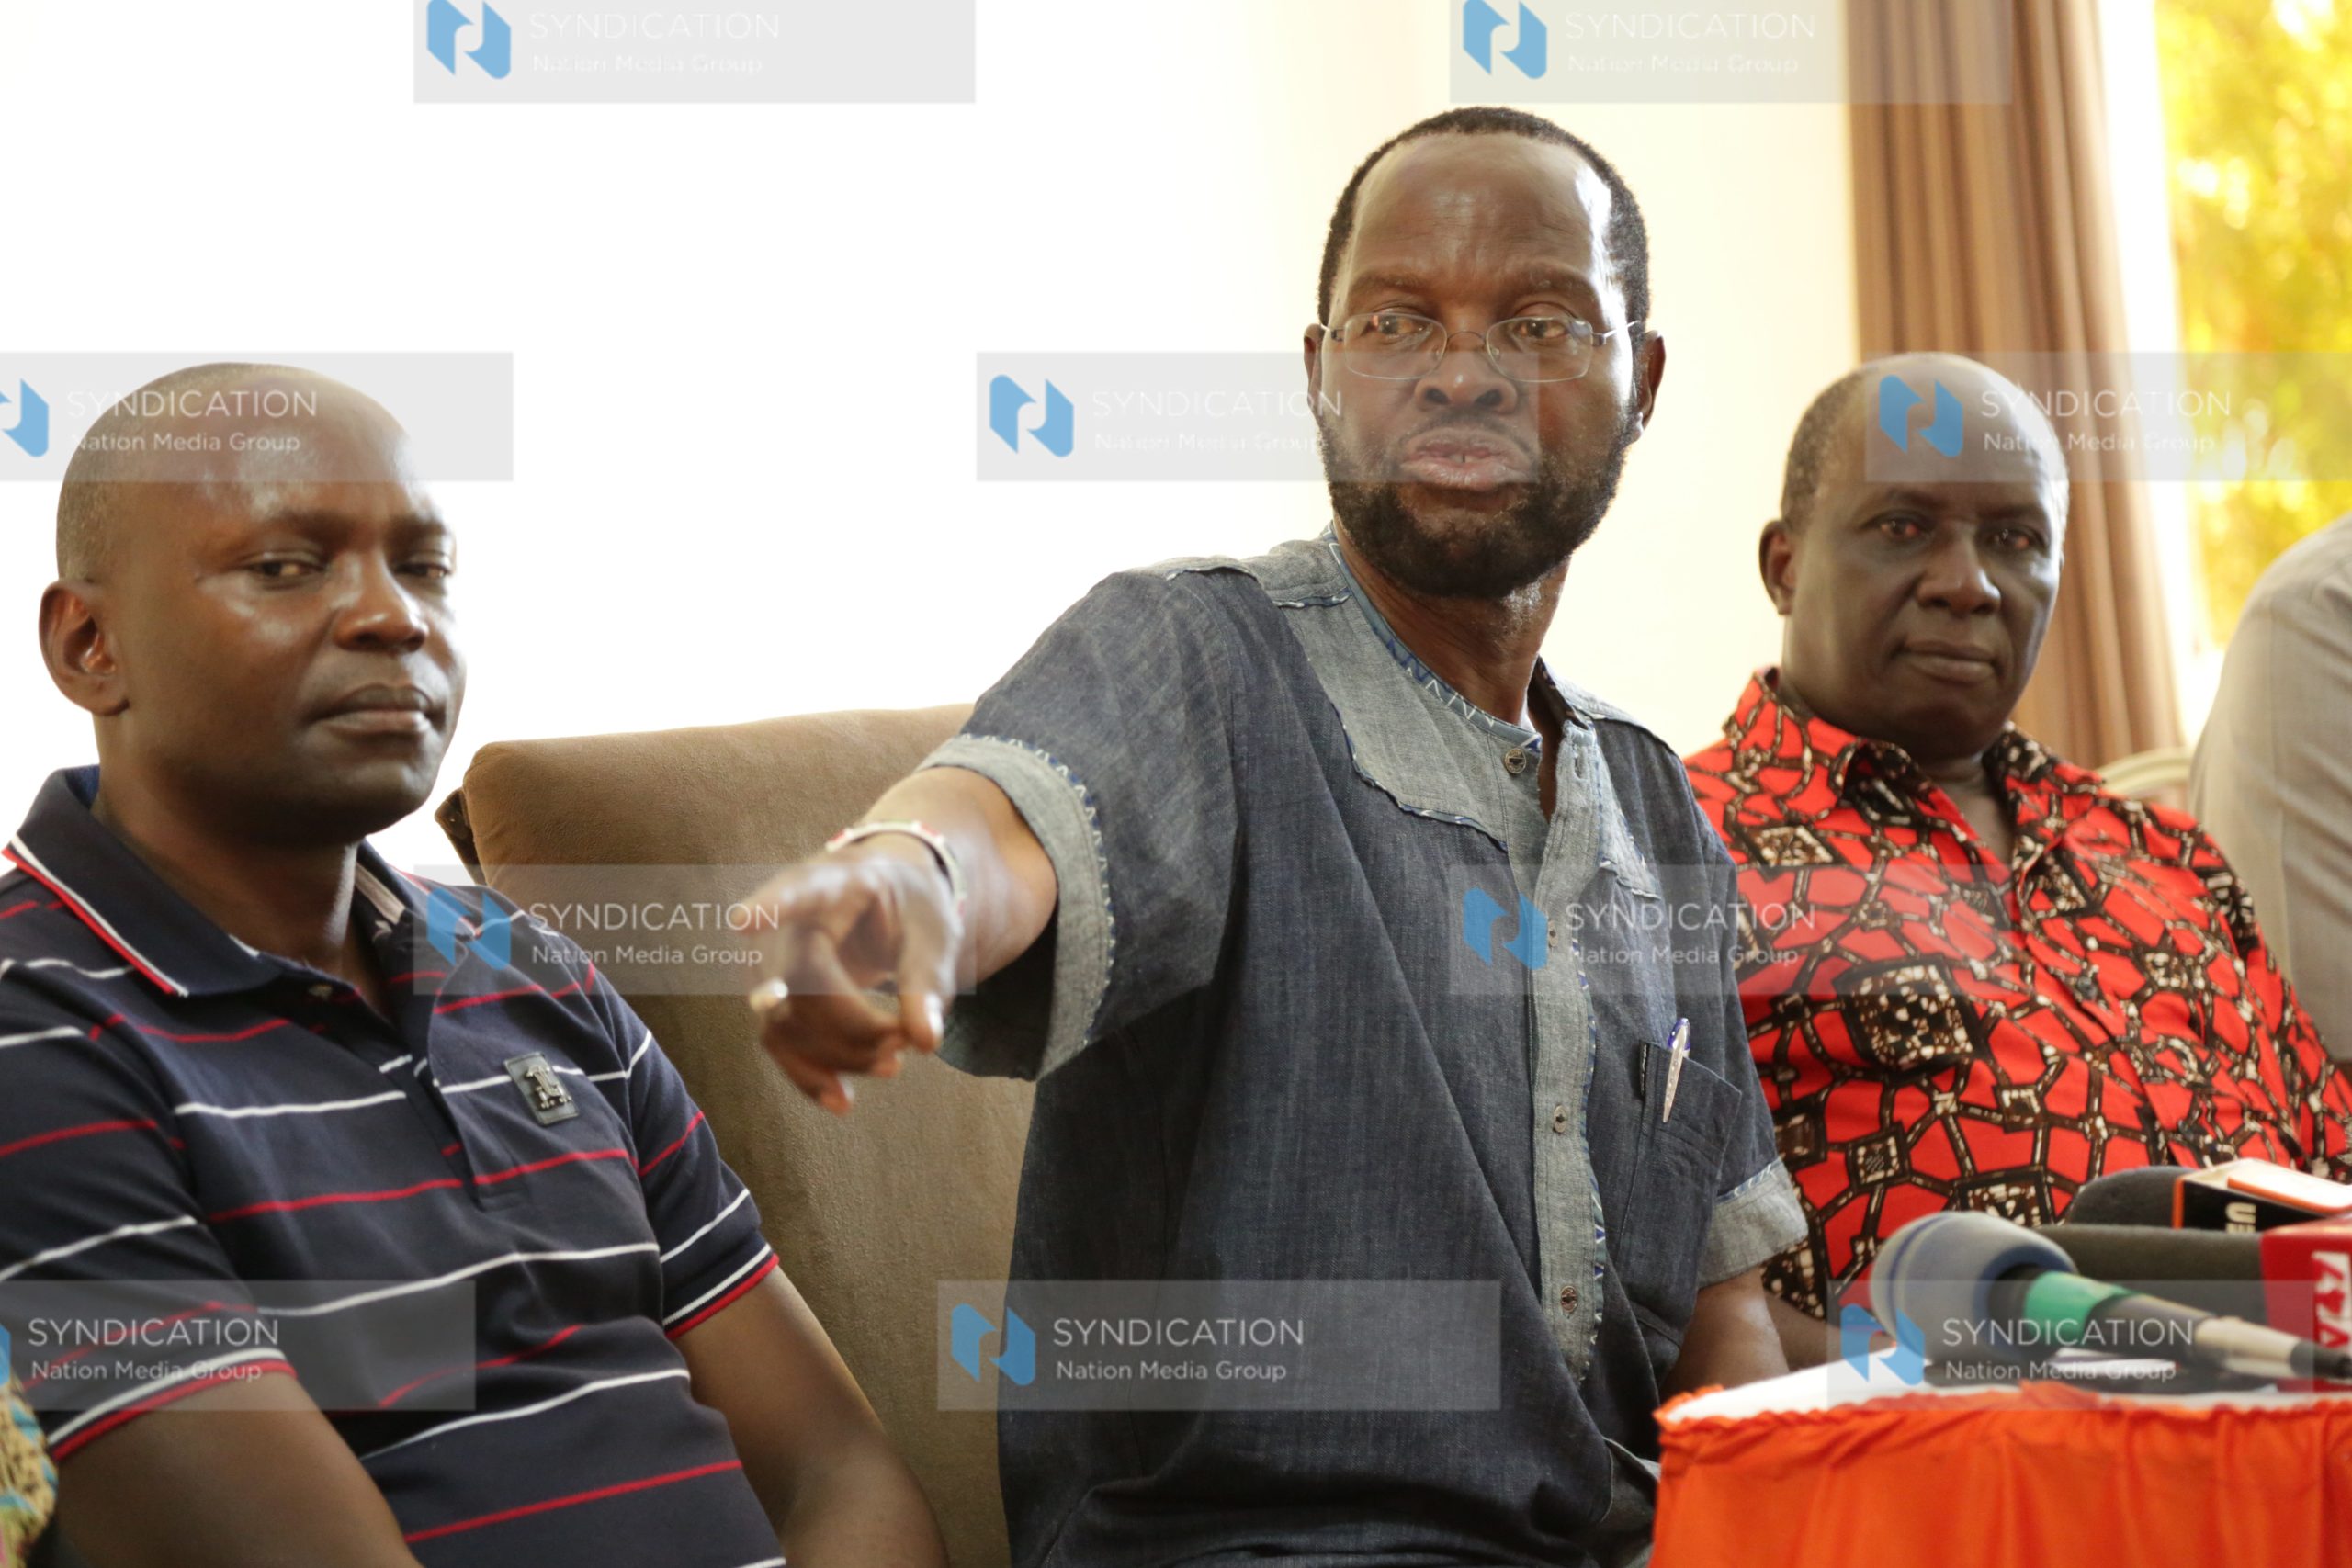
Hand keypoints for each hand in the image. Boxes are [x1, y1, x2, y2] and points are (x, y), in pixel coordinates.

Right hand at [745, 838, 962, 1114]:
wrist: (885, 905)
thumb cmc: (910, 910)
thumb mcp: (934, 935)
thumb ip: (928, 981)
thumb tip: (926, 1042)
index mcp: (836, 882)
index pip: (800, 890)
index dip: (772, 906)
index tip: (743, 922)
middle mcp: (790, 919)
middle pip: (798, 979)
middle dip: (852, 1024)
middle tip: (906, 1042)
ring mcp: (771, 960)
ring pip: (783, 1020)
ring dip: (838, 1054)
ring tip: (895, 1064)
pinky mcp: (774, 999)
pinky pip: (778, 1042)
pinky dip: (810, 1074)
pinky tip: (843, 1101)